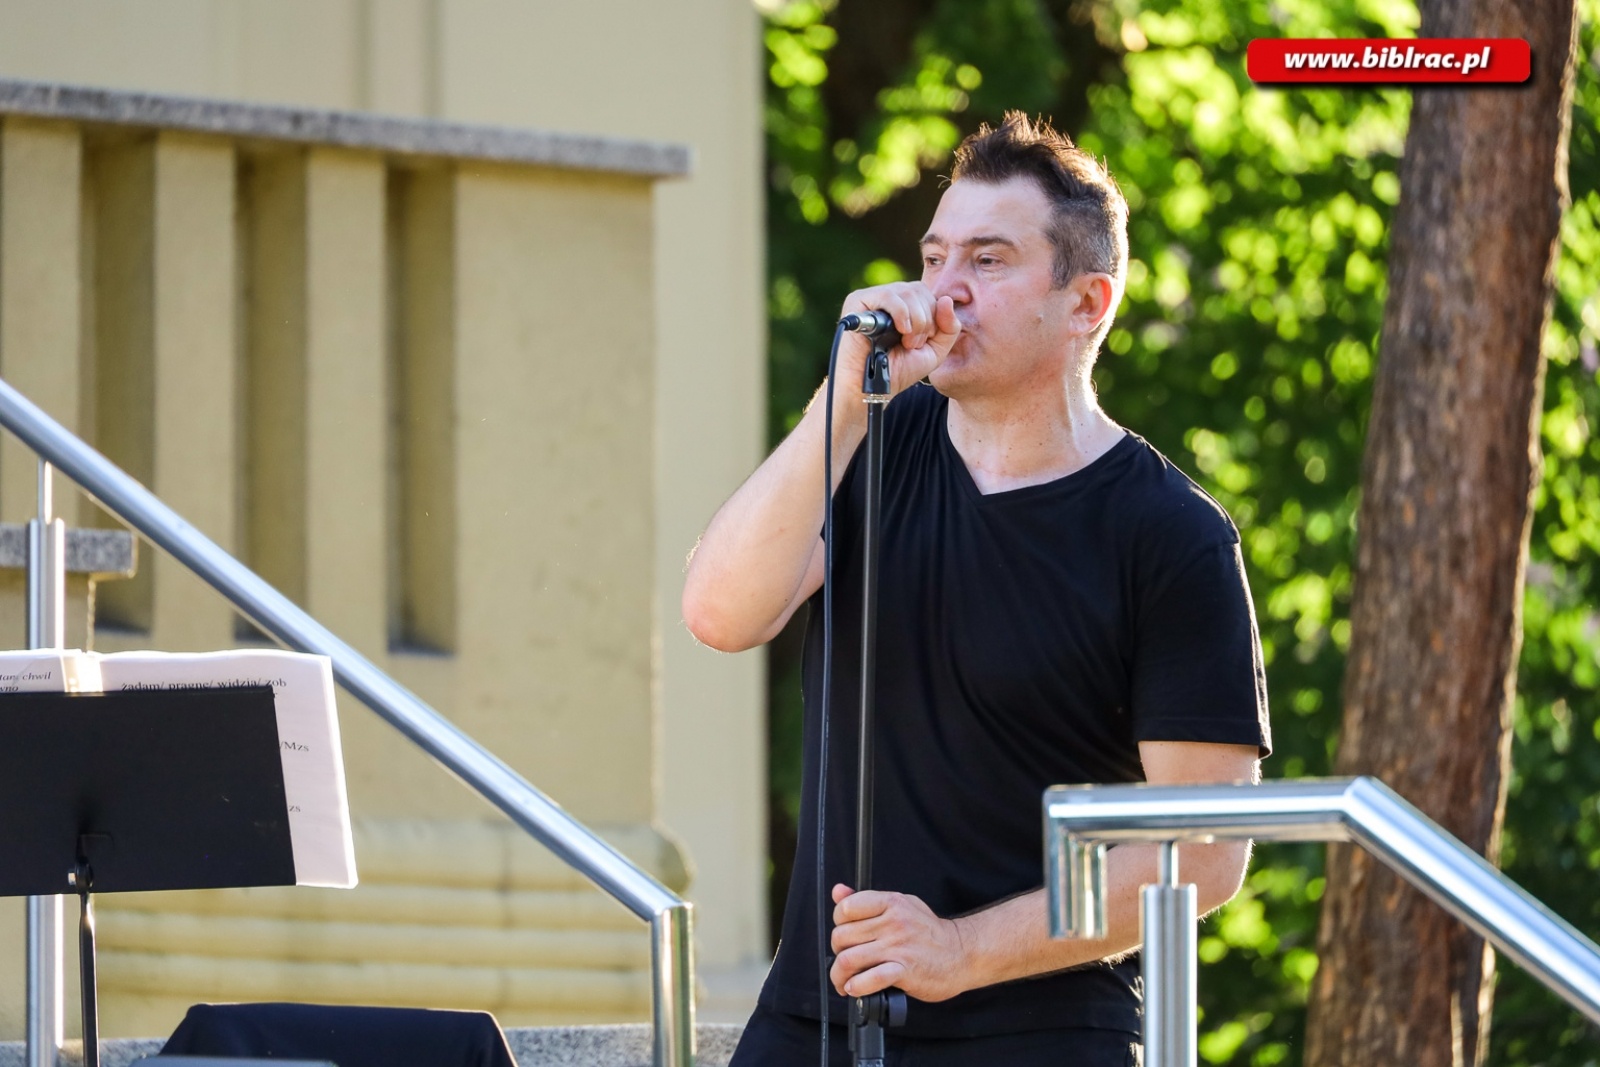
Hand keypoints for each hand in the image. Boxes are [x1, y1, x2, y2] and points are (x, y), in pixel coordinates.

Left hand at [828, 883, 971, 1002]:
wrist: (962, 953)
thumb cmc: (929, 932)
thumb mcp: (901, 905)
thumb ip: (867, 901)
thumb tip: (838, 891)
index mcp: (891, 902)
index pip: (846, 907)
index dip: (838, 923)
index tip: (844, 935)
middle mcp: (894, 923)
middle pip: (843, 936)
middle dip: (837, 952)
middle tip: (844, 962)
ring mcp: (899, 947)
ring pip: (849, 959)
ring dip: (839, 975)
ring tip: (844, 981)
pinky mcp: (906, 971)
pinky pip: (870, 979)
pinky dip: (856, 987)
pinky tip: (856, 989)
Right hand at [837, 282, 960, 402]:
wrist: (872, 387)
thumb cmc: (899, 370)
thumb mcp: (935, 351)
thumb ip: (949, 327)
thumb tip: (946, 299)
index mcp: (904, 306)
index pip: (927, 294)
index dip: (934, 316)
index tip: (925, 341)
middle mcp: (888, 298)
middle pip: (919, 290)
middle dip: (925, 321)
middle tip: (913, 345)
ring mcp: (872, 298)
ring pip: (907, 292)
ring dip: (915, 321)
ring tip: (906, 342)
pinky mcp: (857, 301)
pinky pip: (888, 295)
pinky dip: (901, 313)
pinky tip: (900, 331)